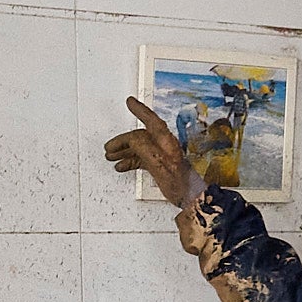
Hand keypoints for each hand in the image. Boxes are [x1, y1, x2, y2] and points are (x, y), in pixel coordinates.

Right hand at [102, 96, 193, 211]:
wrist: (191, 199)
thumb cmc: (181, 185)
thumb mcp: (158, 164)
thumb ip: (144, 148)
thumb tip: (131, 139)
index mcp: (166, 142)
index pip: (151, 121)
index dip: (140, 110)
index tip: (130, 102)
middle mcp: (165, 146)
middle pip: (140, 136)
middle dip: (123, 140)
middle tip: (110, 145)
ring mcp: (163, 155)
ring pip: (140, 148)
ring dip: (124, 151)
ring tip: (111, 156)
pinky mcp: (162, 165)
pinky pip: (143, 158)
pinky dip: (131, 160)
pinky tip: (123, 166)